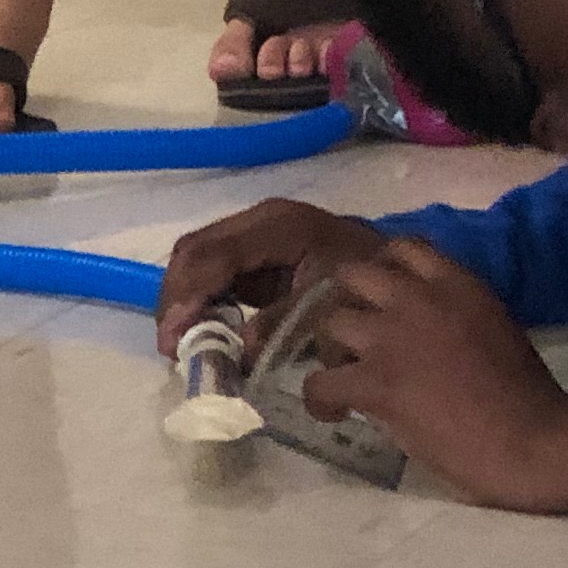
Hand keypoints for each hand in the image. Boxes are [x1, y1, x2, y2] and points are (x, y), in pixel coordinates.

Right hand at [154, 195, 390, 358]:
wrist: (395, 268)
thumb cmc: (366, 284)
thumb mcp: (328, 305)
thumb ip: (282, 323)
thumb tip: (240, 346)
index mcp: (279, 226)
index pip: (214, 255)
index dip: (188, 296)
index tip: (174, 339)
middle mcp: (259, 220)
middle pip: (194, 251)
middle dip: (176, 298)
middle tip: (171, 347)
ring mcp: (255, 232)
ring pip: (197, 258)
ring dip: (184, 300)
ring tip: (182, 342)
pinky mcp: (254, 249)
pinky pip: (213, 268)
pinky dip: (200, 298)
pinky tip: (202, 330)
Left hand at [291, 241, 567, 508]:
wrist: (531, 440)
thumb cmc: (528, 394)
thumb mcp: (498, 327)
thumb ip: (459, 314)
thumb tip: (430, 329)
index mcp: (459, 283)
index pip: (404, 247)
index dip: (384, 269)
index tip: (382, 295)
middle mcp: (419, 299)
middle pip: (354, 273)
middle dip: (346, 299)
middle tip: (354, 333)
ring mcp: (392, 339)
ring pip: (328, 322)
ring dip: (331, 347)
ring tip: (344, 372)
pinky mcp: (375, 383)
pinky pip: (319, 382)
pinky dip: (320, 398)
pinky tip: (335, 412)